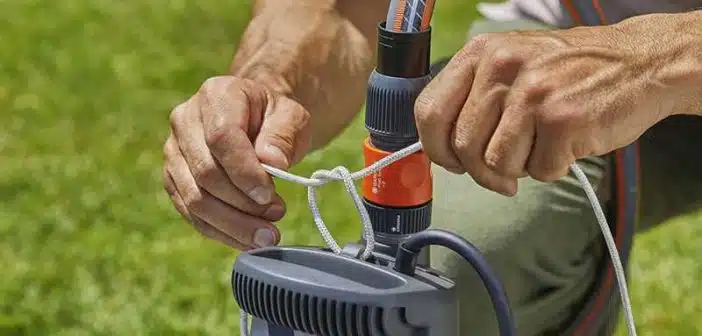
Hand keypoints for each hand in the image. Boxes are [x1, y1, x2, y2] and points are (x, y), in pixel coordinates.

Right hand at [163, 76, 310, 249]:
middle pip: (205, 173)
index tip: (269, 194)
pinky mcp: (175, 180)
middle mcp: (184, 121)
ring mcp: (174, 152)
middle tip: (277, 215)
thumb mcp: (292, 117)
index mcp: (216, 95)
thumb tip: (272, 163)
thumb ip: (283, 135)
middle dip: (242, 203)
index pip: (221, 138)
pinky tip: (247, 240)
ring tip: (268, 234)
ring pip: (194, 200)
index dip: (244, 171)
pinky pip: (192, 214)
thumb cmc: (275, 118)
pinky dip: (221, 232)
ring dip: (233, 224)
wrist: (256, 121)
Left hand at [415, 27, 669, 195]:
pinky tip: (567, 145)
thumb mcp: (512, 64)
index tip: (453, 163)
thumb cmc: (570, 72)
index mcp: (481, 53)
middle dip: (482, 172)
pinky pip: (538, 171)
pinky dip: (552, 168)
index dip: (436, 149)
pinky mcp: (562, 119)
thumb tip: (442, 149)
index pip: (429, 113)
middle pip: (463, 147)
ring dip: (519, 170)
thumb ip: (475, 97)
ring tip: (542, 147)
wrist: (641, 63)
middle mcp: (501, 67)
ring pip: (496, 164)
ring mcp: (532, 93)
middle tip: (505, 173)